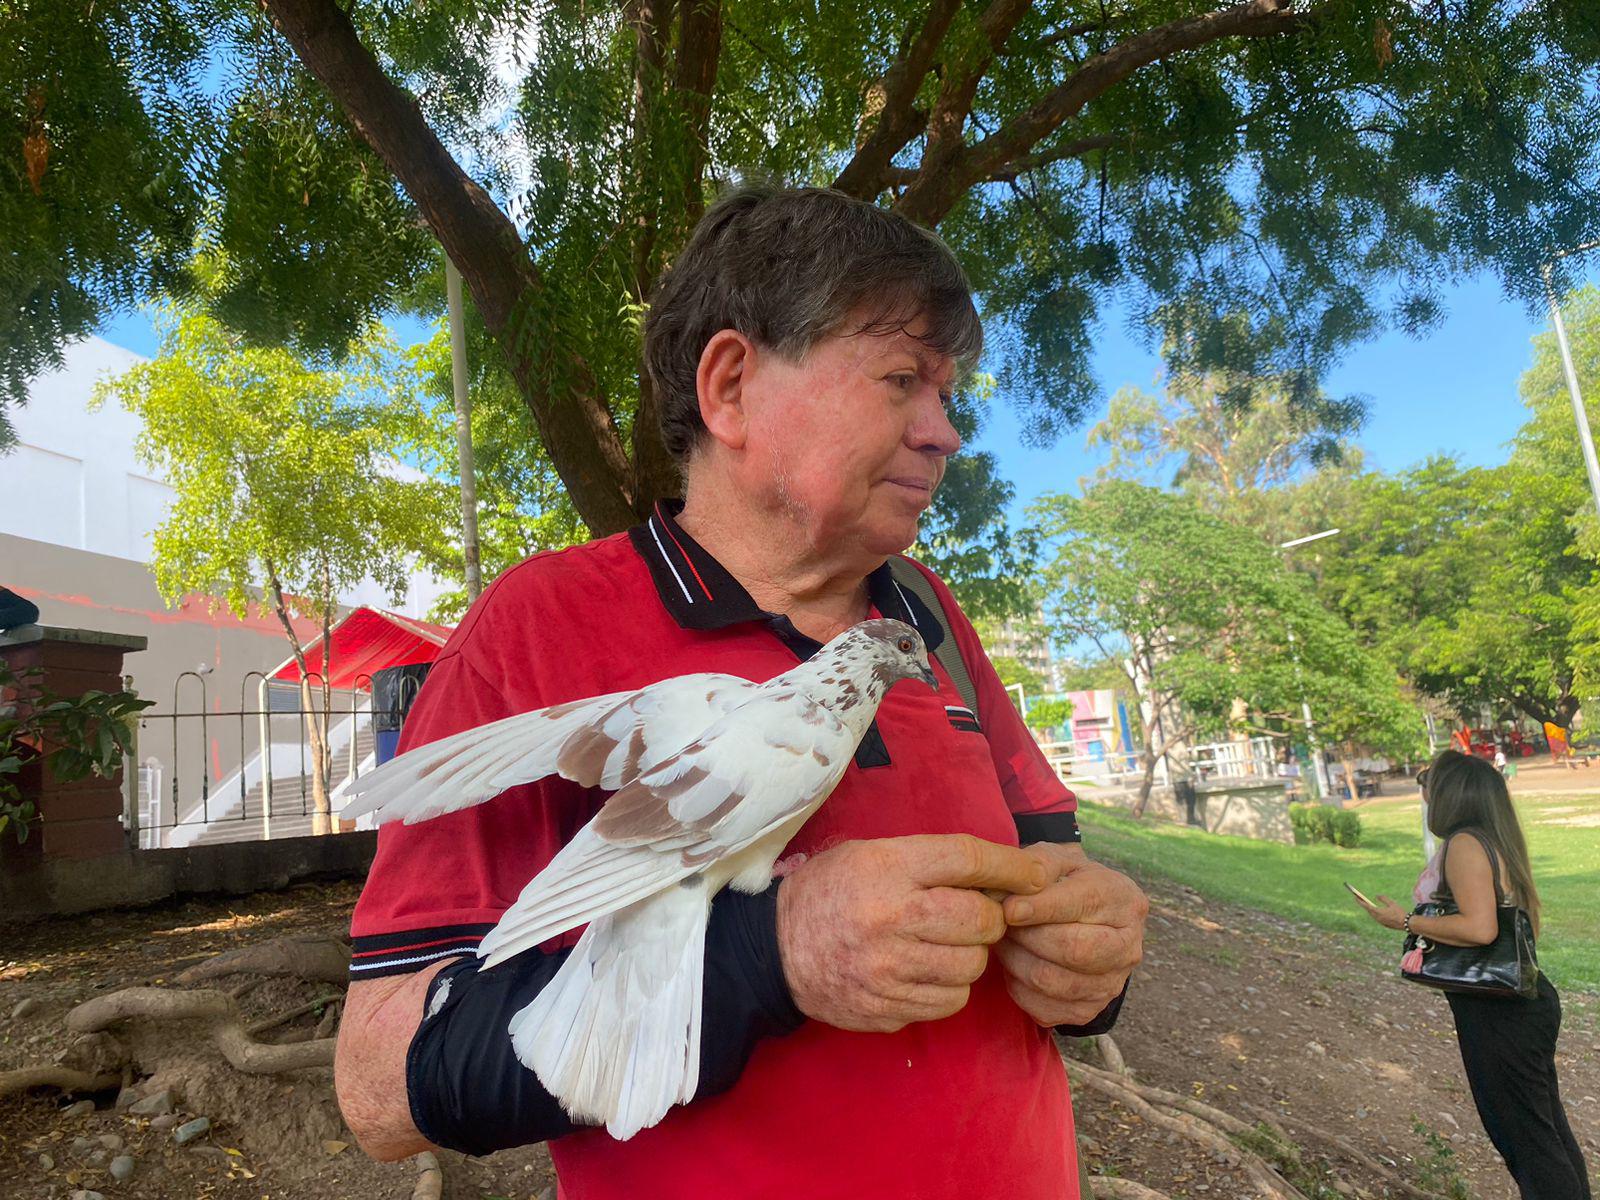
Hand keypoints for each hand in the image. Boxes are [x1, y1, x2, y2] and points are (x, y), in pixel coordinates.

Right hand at [776, 834, 1048, 1032]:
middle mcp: (890, 917)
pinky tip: (925, 972)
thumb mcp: (870, 855)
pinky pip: (947, 1002)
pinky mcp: (885, 1008)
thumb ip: (929, 861)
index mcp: (887, 868)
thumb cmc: (831, 891)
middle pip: (980, 921)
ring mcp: (887, 970)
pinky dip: (948, 988)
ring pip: (971, 968)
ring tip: (945, 945)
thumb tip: (999, 875)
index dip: (1009, 866)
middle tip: (975, 917)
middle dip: (990, 920)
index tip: (1035, 872)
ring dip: (970, 957)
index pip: (967, 859)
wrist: (774, 950)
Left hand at [996, 843, 1146, 1027]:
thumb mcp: (1057, 859)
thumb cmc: (1064, 883)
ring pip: (1052, 982)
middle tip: (1002, 923)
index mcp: (1124, 901)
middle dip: (1027, 936)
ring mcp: (1111, 984)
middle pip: (1073, 950)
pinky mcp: (1088, 1011)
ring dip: (1016, 960)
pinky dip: (1018, 986)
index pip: (1083, 906)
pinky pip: (1042, 1007)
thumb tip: (1011, 899)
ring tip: (1006, 939)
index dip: (1041, 908)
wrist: (1083, 920)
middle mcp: (1128, 947)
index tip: (1008, 908)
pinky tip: (1016, 962)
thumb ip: (1037, 866)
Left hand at [1356, 892, 1408, 930]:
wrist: (1407, 924)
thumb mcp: (1392, 903)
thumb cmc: (1400, 912)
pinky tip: (1375, 910)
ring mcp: (1380, 922)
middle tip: (1359, 898)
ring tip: (1366, 903)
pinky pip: (1376, 917)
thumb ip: (1383, 899)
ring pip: (1372, 914)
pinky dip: (1374, 913)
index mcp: (1378, 912)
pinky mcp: (1384, 924)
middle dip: (1364, 904)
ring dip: (1369, 909)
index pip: (1366, 906)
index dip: (1360, 901)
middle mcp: (1378, 918)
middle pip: (1368, 910)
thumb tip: (1377, 895)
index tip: (1355, 897)